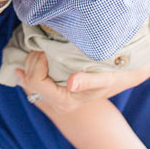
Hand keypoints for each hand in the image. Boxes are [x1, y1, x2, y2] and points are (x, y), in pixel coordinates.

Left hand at [15, 50, 149, 114]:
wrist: (124, 76)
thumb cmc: (115, 76)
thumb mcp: (105, 78)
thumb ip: (88, 81)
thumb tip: (71, 83)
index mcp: (65, 101)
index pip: (37, 82)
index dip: (37, 63)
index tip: (46, 50)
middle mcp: (57, 102)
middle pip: (29, 80)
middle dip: (32, 61)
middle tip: (42, 46)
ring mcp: (54, 97)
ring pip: (28, 80)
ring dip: (30, 63)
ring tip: (38, 49)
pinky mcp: (54, 89)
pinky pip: (32, 81)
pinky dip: (28, 70)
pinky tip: (25, 64)